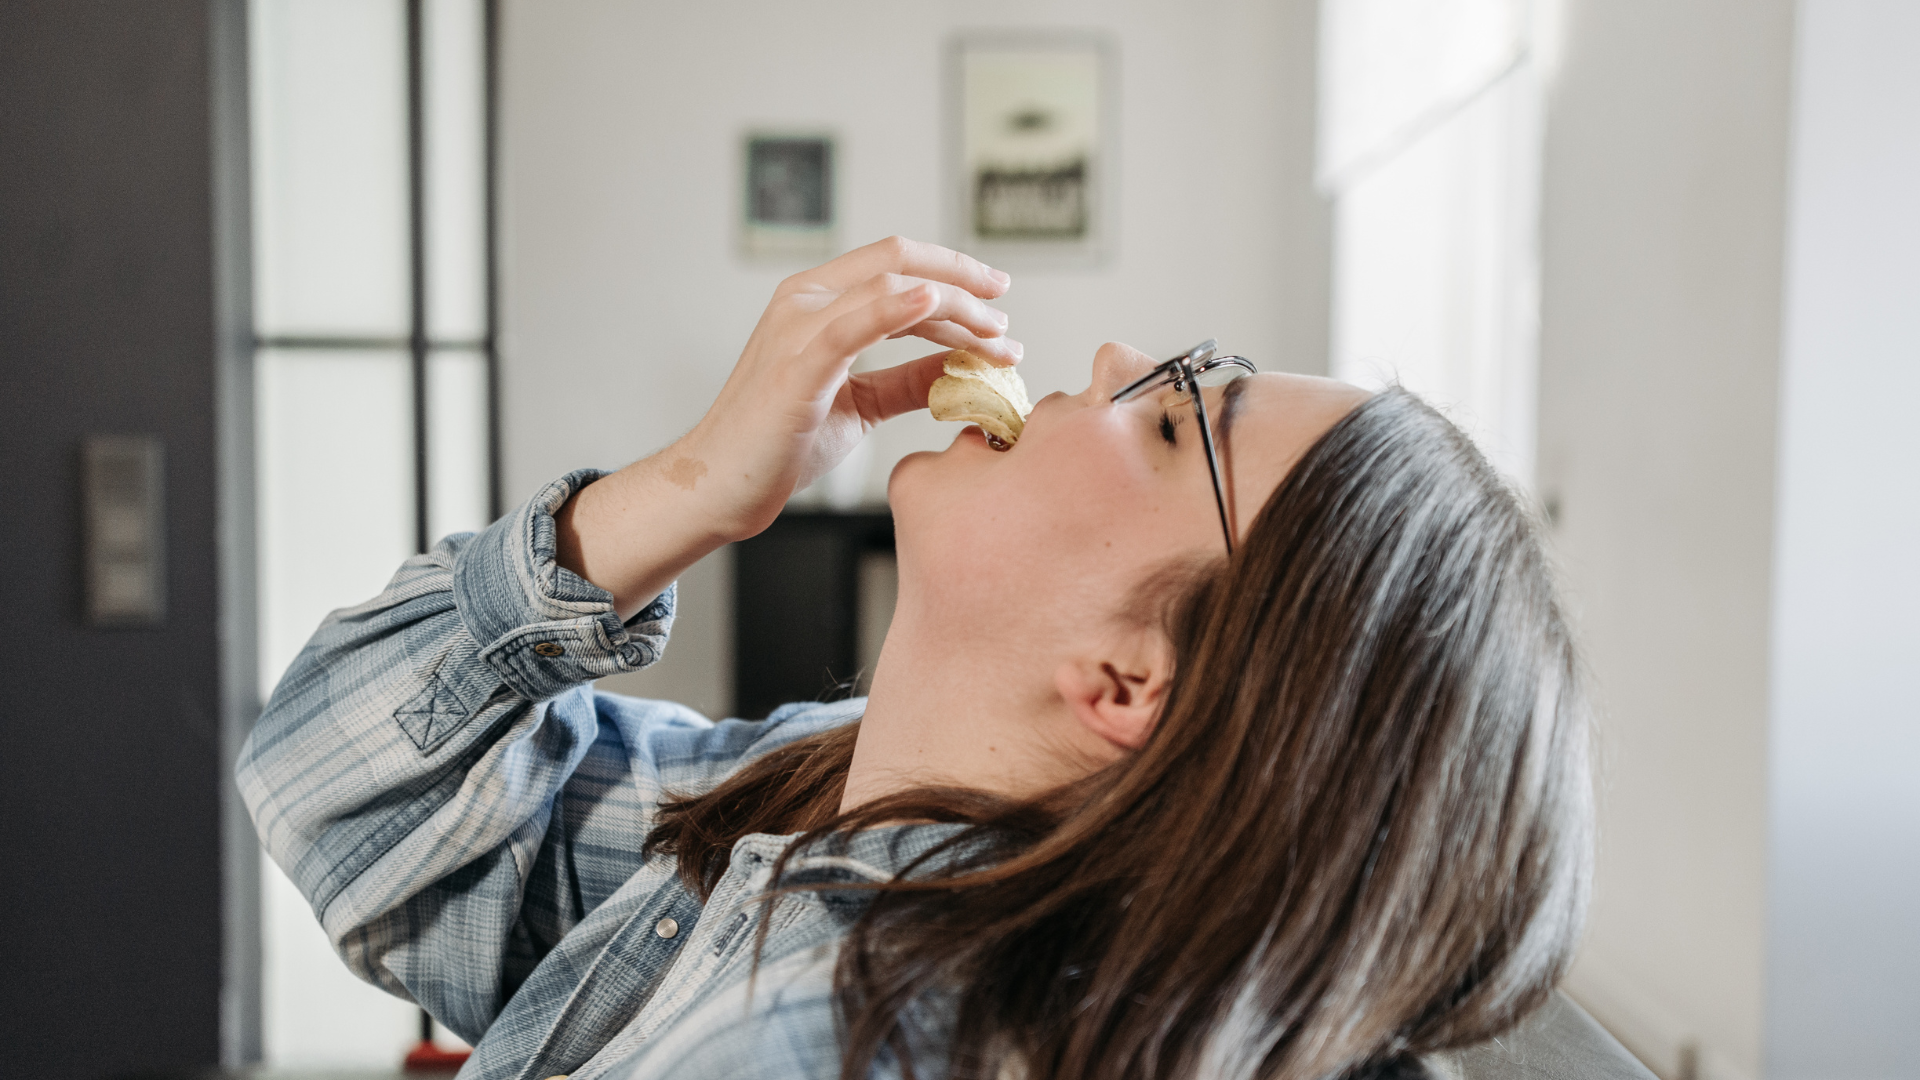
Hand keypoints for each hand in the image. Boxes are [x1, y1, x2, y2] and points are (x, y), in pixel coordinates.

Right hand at [557, 237, 1016, 616]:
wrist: (718, 487)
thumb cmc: (780, 444)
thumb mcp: (860, 405)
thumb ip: (907, 380)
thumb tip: (963, 366)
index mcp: (815, 302)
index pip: (894, 262)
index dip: (952, 270)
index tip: (996, 294)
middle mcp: (803, 300)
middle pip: (899, 262)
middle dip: (964, 284)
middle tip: (1005, 320)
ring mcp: (797, 327)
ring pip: (891, 288)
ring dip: (954, 307)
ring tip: (996, 337)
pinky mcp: (797, 364)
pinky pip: (856, 322)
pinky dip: (900, 307)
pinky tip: (936, 305)